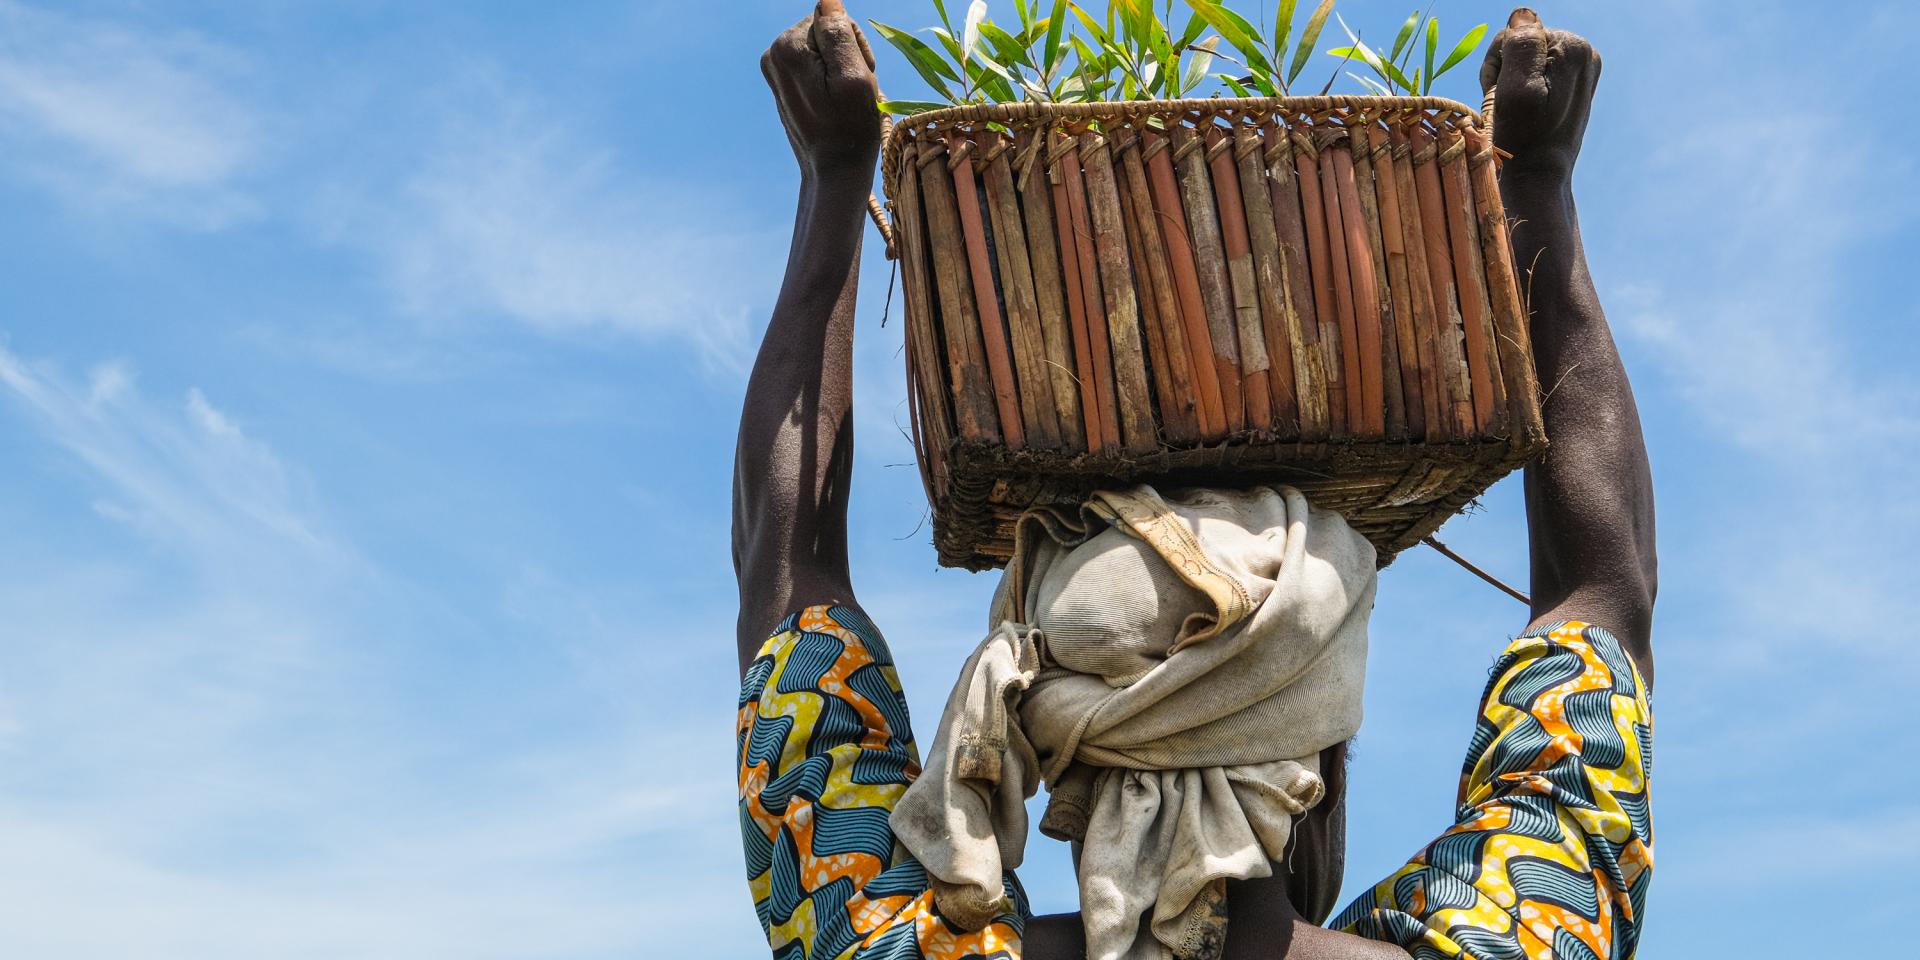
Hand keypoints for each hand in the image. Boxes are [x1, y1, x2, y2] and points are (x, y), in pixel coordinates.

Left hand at [761, 1, 882, 179]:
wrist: (832, 172)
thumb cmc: (849, 129)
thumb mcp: (854, 77)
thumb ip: (839, 33)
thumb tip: (827, 0)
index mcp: (787, 47)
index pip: (834, 18)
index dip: (855, 45)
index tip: (857, 77)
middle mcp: (773, 54)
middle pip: (826, 32)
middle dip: (847, 57)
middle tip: (852, 94)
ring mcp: (775, 70)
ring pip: (824, 50)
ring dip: (842, 71)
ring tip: (844, 103)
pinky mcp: (783, 84)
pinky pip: (817, 66)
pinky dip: (832, 82)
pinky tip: (834, 107)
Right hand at [1478, 7, 1600, 177]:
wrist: (1539, 174)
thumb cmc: (1523, 137)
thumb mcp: (1515, 91)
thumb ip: (1521, 46)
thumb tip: (1523, 14)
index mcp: (1573, 47)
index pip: (1515, 33)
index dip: (1498, 64)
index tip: (1504, 97)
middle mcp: (1584, 50)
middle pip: (1523, 42)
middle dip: (1506, 71)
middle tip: (1509, 105)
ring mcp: (1582, 65)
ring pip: (1527, 56)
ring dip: (1512, 80)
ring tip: (1519, 110)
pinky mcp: (1575, 80)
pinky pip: (1536, 69)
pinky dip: (1524, 87)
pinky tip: (1529, 109)